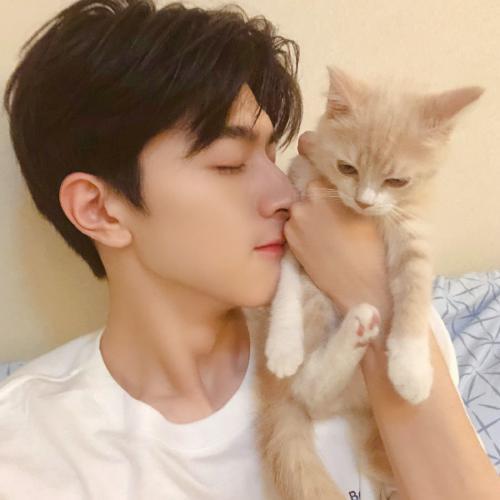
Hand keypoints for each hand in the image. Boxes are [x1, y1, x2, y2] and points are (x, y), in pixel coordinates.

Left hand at [284, 133, 392, 334]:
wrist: (362, 285)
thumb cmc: (373, 246)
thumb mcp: (366, 208)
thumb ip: (348, 187)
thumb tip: (339, 173)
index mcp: (329, 186)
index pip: (313, 162)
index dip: (318, 166)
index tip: (320, 168)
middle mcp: (307, 198)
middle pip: (304, 186)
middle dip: (314, 193)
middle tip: (330, 212)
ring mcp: (295, 219)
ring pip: (297, 206)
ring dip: (306, 213)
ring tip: (325, 230)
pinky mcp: (289, 239)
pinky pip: (291, 225)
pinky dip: (300, 229)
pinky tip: (317, 241)